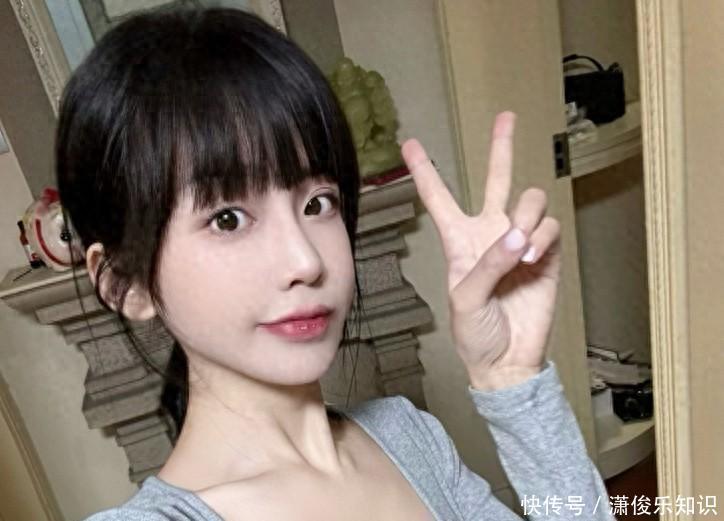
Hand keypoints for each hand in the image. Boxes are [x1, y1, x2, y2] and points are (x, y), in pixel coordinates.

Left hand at [401, 112, 561, 389]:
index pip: (439, 199)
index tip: (410, 144)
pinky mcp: (548, 255)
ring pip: (530, 201)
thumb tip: (517, 235)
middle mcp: (490, 234)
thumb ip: (488, 264)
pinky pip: (551, 227)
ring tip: (520, 249)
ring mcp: (521, 242)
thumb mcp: (464, 299)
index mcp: (460, 241)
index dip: (425, 172)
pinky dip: (543, 236)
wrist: (507, 360)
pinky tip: (532, 255)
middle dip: (501, 148)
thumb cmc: (474, 332)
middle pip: (496, 180)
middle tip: (505, 117)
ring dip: (527, 218)